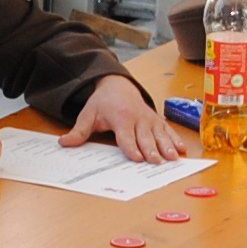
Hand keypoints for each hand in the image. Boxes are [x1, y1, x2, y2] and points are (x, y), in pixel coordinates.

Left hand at [62, 74, 189, 161]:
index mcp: (120, 118)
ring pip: (160, 134)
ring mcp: (149, 119)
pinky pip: (168, 130)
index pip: (126, 136)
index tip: (138, 158)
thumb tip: (63, 143)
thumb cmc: (103, 103)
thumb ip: (79, 131)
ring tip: (174, 157)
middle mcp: (137, 118)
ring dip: (167, 146)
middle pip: (145, 137)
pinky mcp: (157, 121)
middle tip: (158, 162)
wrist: (118, 86)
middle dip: (152, 150)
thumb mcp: (88, 115)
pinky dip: (176, 139)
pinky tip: (183, 150)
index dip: (131, 147)